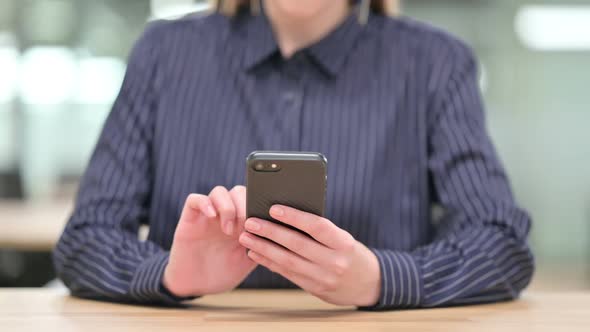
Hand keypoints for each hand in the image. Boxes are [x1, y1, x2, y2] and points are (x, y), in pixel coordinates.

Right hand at [163, 186, 256, 296]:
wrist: (197, 285)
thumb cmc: (225, 272)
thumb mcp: (250, 259)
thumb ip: (262, 242)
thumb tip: (282, 231)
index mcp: (243, 221)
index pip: (255, 198)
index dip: (262, 203)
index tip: (266, 218)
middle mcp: (226, 214)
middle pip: (238, 191)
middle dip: (245, 205)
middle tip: (246, 227)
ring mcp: (208, 215)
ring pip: (219, 192)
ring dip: (227, 207)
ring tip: (229, 230)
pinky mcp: (190, 219)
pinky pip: (194, 200)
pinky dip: (204, 203)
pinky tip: (212, 216)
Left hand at [238, 205, 380, 306]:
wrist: (367, 283)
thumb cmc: (349, 252)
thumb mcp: (342, 238)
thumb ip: (319, 229)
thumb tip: (286, 213)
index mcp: (343, 243)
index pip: (316, 226)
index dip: (294, 217)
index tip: (273, 208)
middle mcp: (334, 261)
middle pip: (297, 244)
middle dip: (270, 232)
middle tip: (250, 222)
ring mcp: (323, 278)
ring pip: (288, 261)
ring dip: (264, 248)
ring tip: (246, 237)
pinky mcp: (314, 288)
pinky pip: (287, 273)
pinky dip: (269, 262)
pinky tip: (255, 253)